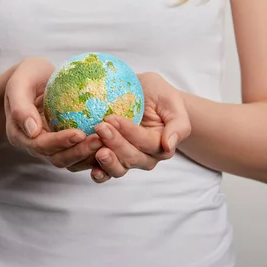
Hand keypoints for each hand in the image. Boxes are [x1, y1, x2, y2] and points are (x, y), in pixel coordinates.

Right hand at [4, 57, 102, 167]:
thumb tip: (32, 130)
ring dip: (90, 155)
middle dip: (79, 152)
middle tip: (100, 140)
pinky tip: (112, 140)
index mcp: (20, 135)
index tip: (79, 133)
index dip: (60, 142)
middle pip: (58, 158)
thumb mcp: (19, 83)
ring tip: (108, 142)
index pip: (41, 145)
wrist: (34, 78)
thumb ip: (20, 105)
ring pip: (72, 160)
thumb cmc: (27, 76)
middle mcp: (36, 145)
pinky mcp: (66, 144)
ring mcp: (52, 147)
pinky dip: (95, 151)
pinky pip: (81, 151)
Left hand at [68, 72, 191, 182]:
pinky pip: (104, 171)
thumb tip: (168, 147)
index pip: (145, 142)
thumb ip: (178, 125)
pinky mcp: (111, 159)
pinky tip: (89, 166)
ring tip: (93, 148)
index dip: (129, 133)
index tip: (111, 117)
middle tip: (100, 126)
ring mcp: (126, 160)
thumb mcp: (172, 101)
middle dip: (115, 144)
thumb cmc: (159, 95)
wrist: (143, 94)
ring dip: (105, 161)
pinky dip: (97, 171)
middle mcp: (145, 157)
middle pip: (131, 158)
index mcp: (161, 145)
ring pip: (118, 169)